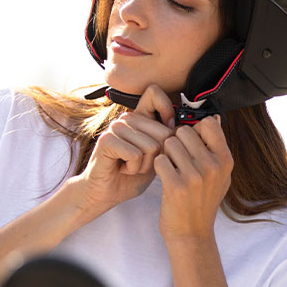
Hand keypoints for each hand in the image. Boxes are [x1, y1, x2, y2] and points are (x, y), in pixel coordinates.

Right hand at [72, 85, 175, 215]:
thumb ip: (167, 140)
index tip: (164, 134)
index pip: (154, 92)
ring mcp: (115, 128)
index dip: (167, 110)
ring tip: (130, 167)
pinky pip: (135, 154)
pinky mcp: (107, 140)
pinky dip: (133, 169)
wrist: (105, 194)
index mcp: (138, 118)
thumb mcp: (156, 156)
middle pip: (163, 132)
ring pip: (151, 146)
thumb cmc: (130, 177)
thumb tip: (182, 127)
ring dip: (144, 165)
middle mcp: (126, 119)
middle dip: (157, 157)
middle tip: (140, 163)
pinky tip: (122, 169)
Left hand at [154, 115, 233, 240]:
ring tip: (172, 169)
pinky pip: (159, 160)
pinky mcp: (176, 186)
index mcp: (226, 160)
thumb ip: (216, 148)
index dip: (194, 130)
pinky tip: (164, 177)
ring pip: (169, 143)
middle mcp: (213, 166)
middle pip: (184, 131)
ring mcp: (195, 177)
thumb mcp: (220, 175)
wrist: (191, 233)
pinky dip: (158, 166)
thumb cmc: (202, 201)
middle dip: (177, 142)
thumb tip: (214, 118)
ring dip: (166, 154)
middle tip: (177, 159)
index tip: (190, 143)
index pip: (208, 123)